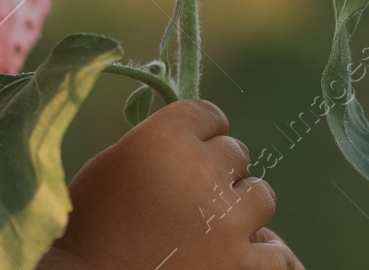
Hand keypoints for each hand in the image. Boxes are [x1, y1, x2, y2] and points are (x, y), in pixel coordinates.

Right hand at [41, 98, 303, 268]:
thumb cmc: (90, 226)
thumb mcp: (115, 164)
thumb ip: (160, 145)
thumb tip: (200, 139)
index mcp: (164, 137)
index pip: (209, 114)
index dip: (201, 134)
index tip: (191, 151)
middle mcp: (201, 171)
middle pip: (236, 152)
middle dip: (217, 172)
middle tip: (190, 198)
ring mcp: (227, 222)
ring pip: (261, 195)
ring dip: (241, 210)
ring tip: (211, 229)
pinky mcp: (243, 266)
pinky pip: (278, 252)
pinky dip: (261, 255)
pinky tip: (237, 257)